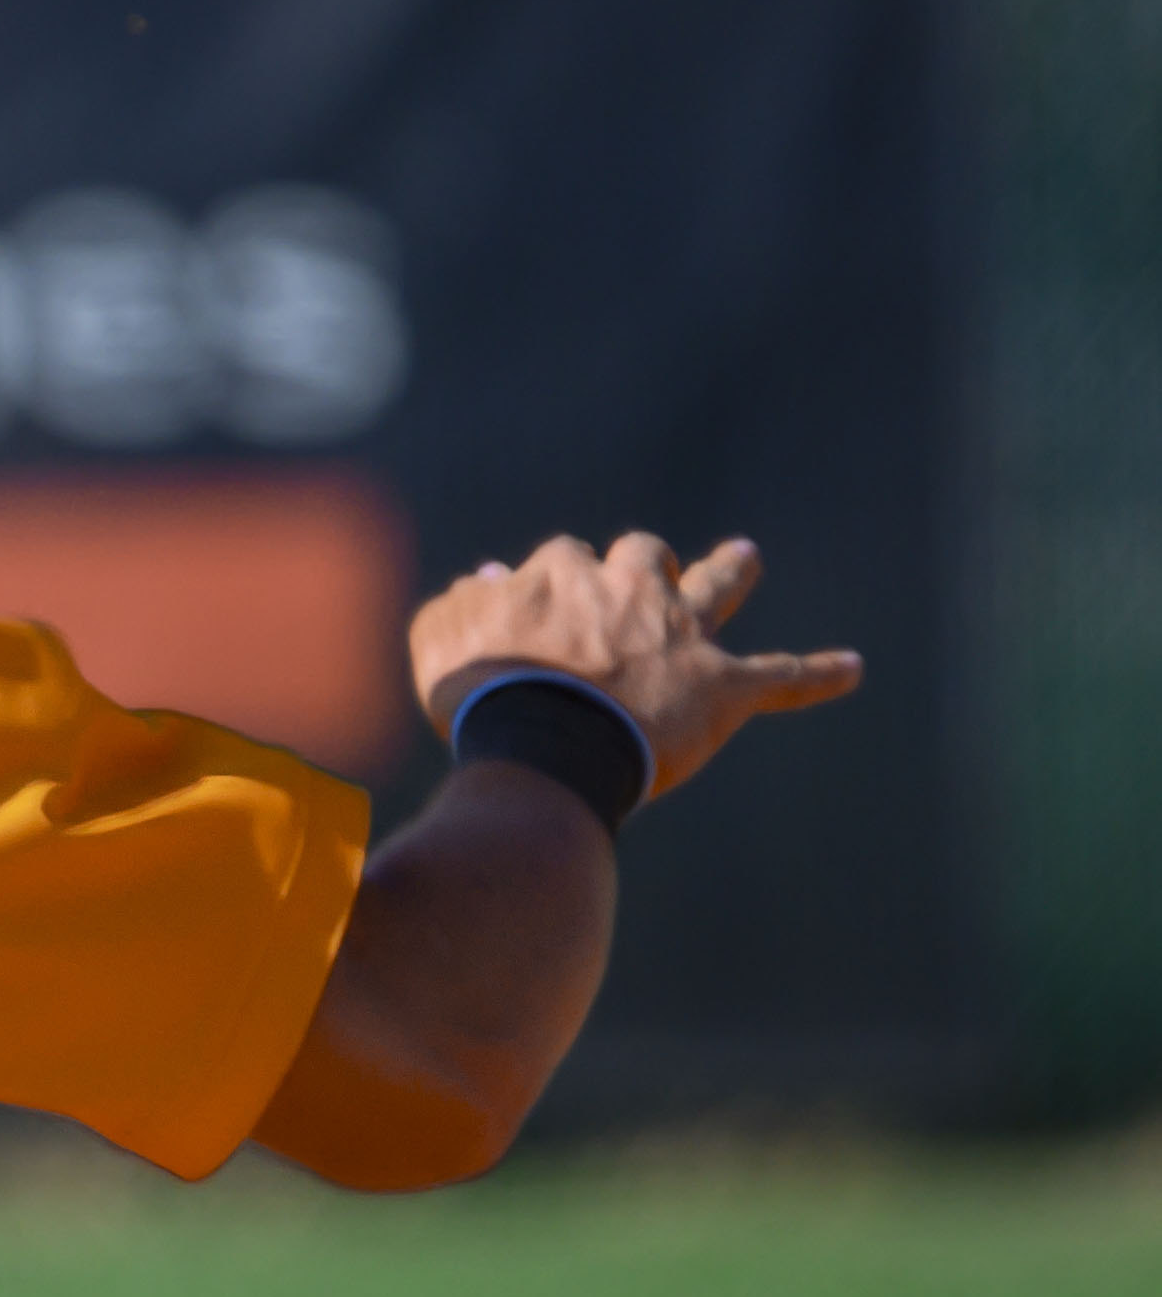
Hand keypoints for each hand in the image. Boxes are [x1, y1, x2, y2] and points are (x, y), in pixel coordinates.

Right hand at [410, 534, 859, 802]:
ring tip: (744, 558)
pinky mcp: (722, 687)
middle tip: (636, 578)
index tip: (527, 614)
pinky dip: (816, 675)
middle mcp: (633, 592)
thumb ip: (460, 604)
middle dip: (640, 562)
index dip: (546, 588)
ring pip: (717, 587)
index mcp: (566, 576)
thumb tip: (484, 579)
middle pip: (642, 554)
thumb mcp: (442, 640)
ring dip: (729, 571)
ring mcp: (682, 635)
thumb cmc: (484, 694)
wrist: (548, 741)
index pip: (561, 561)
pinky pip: (780, 677)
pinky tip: (854, 669)